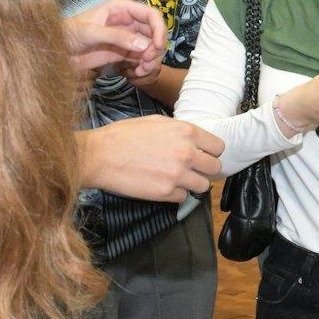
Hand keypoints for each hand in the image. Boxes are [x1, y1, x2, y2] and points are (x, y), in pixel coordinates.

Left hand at [64, 0, 166, 76]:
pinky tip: (138, 72)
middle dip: (155, 47)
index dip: (159, 28)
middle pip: (154, 32)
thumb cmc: (68, 34)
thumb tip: (143, 45)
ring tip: (143, 70)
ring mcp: (127, 38)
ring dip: (152, 59)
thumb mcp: (91, 33)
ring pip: (150, 46)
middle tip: (148, 61)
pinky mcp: (123, 53)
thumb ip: (117, 37)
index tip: (157, 46)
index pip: (150, 14)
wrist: (56, 52)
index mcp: (121, 8)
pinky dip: (144, 66)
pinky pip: (142, 58)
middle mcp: (127, 21)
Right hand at [77, 116, 224, 202]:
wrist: (99, 156)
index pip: (218, 147)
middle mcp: (187, 153)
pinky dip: (176, 194)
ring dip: (193, 183)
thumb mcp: (155, 121)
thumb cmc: (123, 136)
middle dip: (205, 169)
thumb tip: (194, 139)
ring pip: (204, 186)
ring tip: (177, 178)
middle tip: (193, 169)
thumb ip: (180, 130)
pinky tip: (163, 185)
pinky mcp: (166, 193)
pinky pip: (183, 197)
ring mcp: (178, 175)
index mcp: (186, 132)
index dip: (211, 151)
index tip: (203, 155)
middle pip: (215, 168)